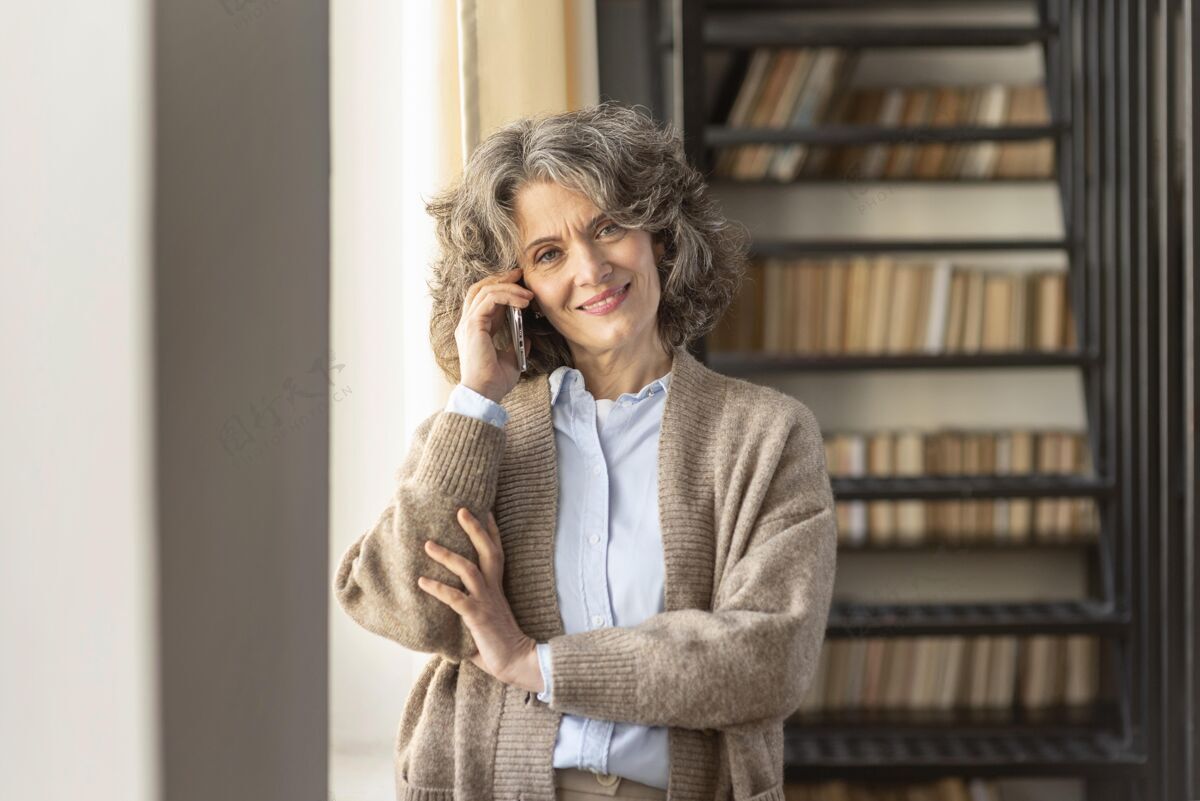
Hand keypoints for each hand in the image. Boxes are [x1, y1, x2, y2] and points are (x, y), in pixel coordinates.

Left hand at [417, 507, 540, 691]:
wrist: (517, 662)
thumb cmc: (498, 645)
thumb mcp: (482, 621)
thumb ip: (466, 610)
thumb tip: (440, 612)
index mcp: (496, 587)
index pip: (496, 552)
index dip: (490, 530)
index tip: (484, 509)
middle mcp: (493, 589)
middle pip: (487, 551)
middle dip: (474, 529)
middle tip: (461, 510)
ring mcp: (485, 601)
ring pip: (468, 569)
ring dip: (447, 555)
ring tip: (428, 544)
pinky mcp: (477, 616)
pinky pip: (456, 598)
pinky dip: (438, 588)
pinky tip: (422, 581)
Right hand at [456, 266, 535, 402]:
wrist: (486, 394)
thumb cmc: (495, 382)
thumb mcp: (512, 359)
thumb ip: (517, 345)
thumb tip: (529, 337)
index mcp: (475, 330)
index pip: (484, 299)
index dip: (501, 288)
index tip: (520, 284)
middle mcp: (468, 324)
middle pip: (479, 288)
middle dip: (500, 278)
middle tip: (520, 273)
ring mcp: (468, 323)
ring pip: (484, 290)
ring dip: (508, 286)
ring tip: (528, 292)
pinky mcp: (473, 325)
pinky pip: (489, 299)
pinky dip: (507, 295)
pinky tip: (523, 301)